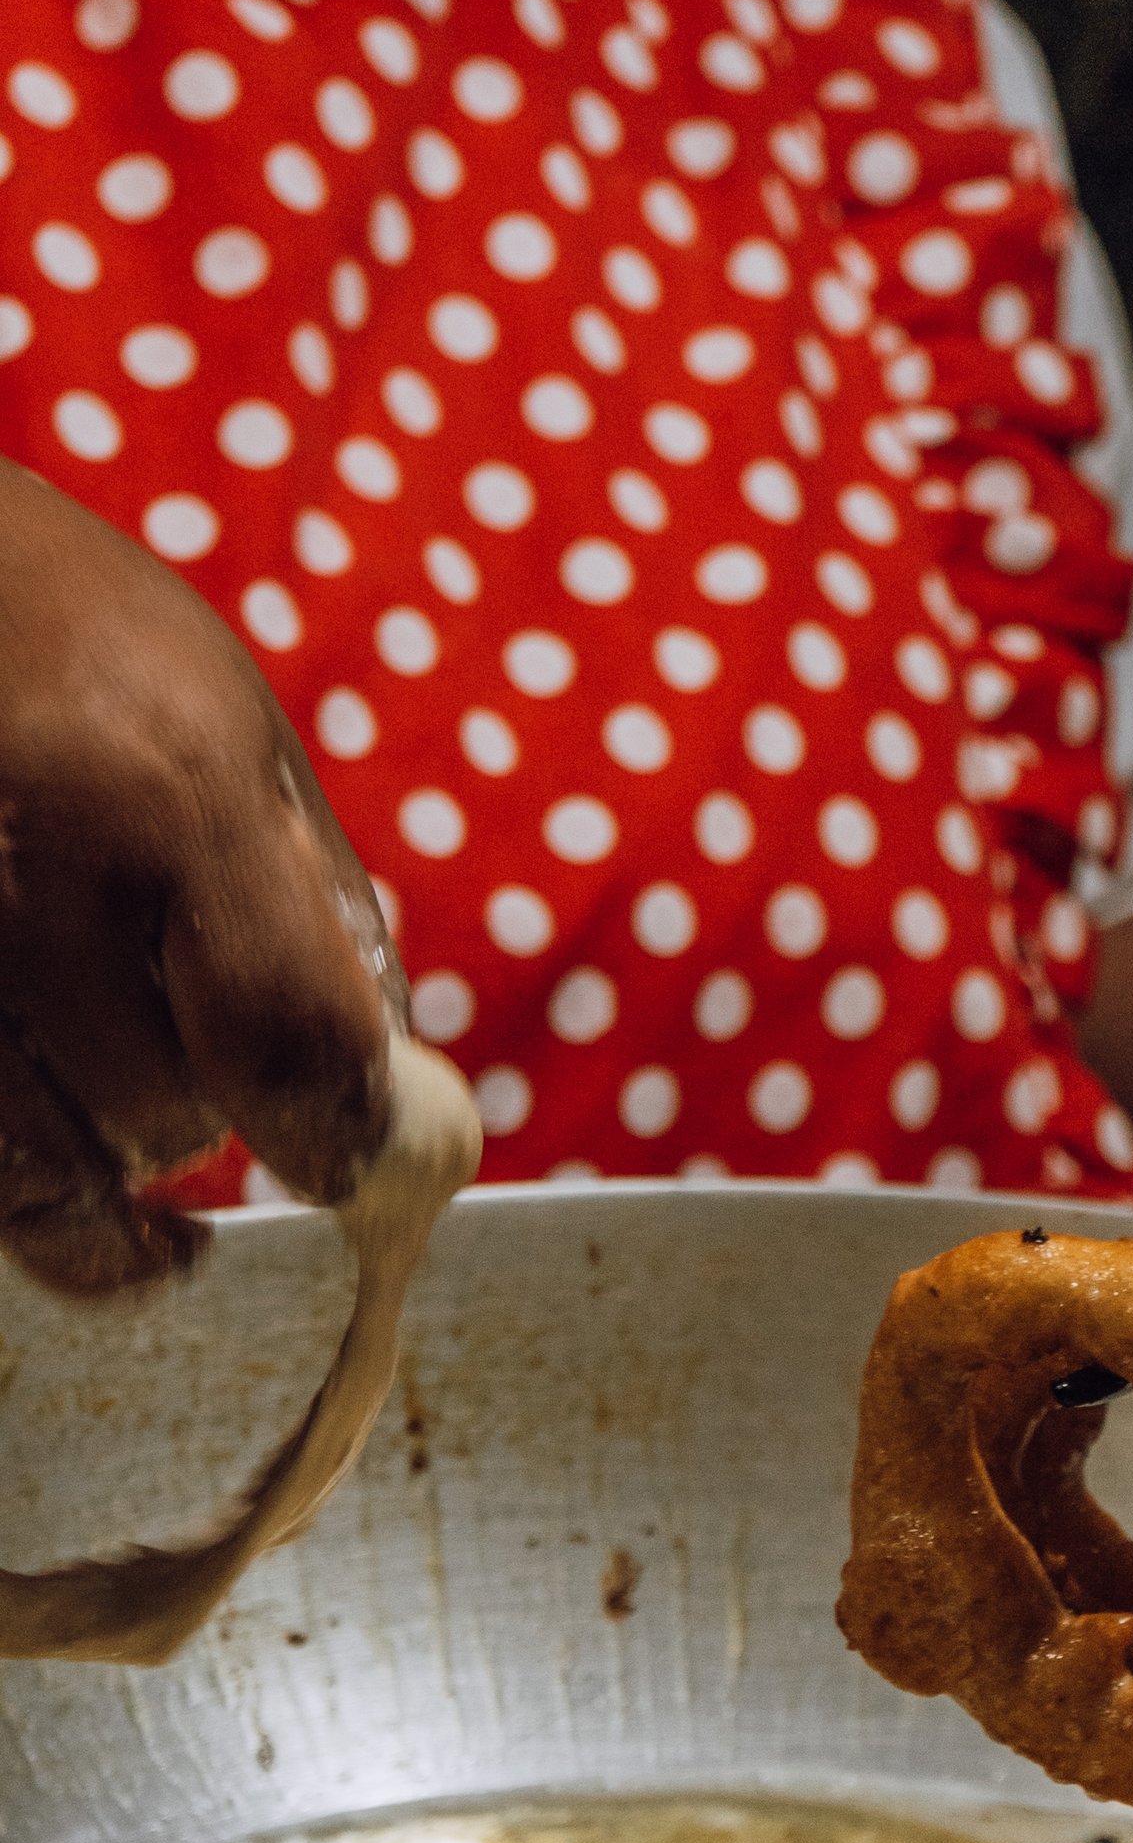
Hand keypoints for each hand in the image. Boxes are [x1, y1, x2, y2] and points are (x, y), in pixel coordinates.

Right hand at [0, 464, 398, 1296]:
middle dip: (212, 1117)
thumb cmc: (84, 650)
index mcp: (162, 795)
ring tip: (128, 1099)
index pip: (284, 1036)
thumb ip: (317, 914)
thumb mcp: (234, 732)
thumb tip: (386, 1108)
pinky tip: (71, 1181)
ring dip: (102, 1167)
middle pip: (158, 1112)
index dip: (336, 1130)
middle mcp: (24, 876)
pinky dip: (24, 1192)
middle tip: (210, 1059)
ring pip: (35, 1174)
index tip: (350, 1157)